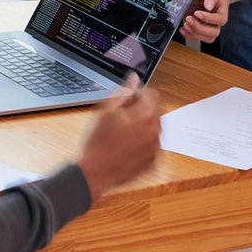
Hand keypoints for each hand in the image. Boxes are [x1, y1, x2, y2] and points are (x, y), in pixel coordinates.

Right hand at [76, 74, 161, 198]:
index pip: (153, 94)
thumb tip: (134, 79)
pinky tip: (126, 147)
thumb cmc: (98, 142)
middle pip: (155, 111)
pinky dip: (143, 143)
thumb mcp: (106, 110)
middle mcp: (156, 131)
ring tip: (121, 134)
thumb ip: (124, 91)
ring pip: (154, 128)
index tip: (126, 101)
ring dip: (142, 126)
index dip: (138, 94)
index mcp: (146, 116)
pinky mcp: (153, 162)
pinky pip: (152, 145)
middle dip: (141, 110)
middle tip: (121, 118)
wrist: (95, 172)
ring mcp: (156, 148)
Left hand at [179, 0, 227, 42]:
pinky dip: (189, 35)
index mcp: (222, 6)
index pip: (221, 19)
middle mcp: (216, 16)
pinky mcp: (197, 24)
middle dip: (200, 28)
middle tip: (189, 19)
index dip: (209, 19)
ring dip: (195, 33)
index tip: (197, 13)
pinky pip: (197, 36)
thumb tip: (209, 6)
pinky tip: (182, 28)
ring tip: (185, 24)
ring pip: (207, 37)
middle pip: (214, 32)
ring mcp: (207, 22)